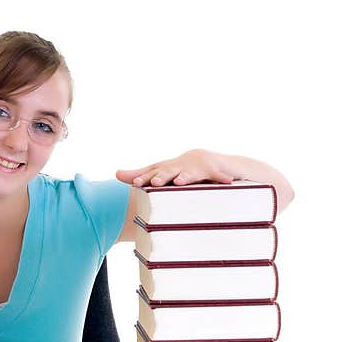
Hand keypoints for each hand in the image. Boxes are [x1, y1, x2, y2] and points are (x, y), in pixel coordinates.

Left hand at [116, 149, 234, 186]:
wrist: (206, 158)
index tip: (133, 182)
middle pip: (169, 172)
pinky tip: (227, 182)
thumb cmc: (178, 169)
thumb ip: (139, 174)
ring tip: (180, 182)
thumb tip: (115, 173)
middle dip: (162, 177)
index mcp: (166, 169)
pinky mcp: (213, 170)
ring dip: (185, 177)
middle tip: (155, 182)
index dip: (143, 177)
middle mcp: (179, 167)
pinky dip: (222, 177)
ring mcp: (196, 167)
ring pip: (190, 173)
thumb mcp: (159, 171)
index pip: (152, 173)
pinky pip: (218, 176)